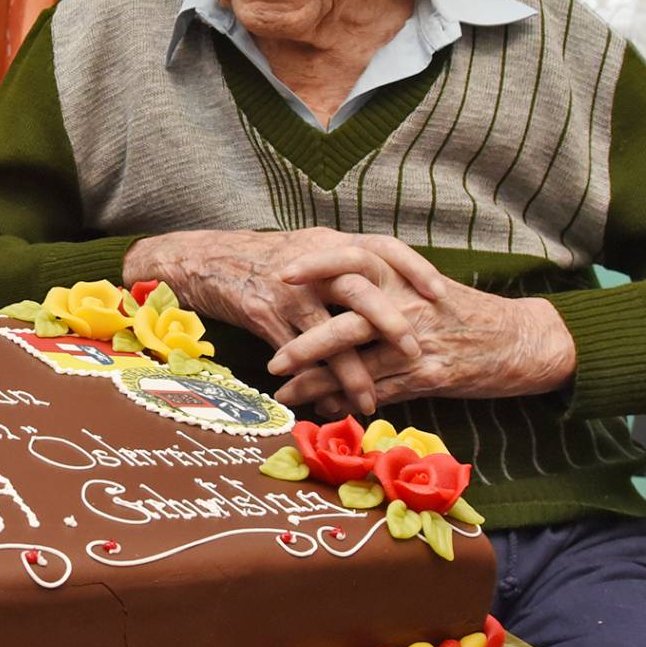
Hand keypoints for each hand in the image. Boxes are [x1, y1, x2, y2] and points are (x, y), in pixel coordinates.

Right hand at [123, 228, 448, 413]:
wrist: (204, 260)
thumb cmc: (262, 259)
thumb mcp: (308, 249)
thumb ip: (344, 265)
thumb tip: (386, 291)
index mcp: (331, 243)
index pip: (383, 248)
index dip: (414, 269)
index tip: (441, 294)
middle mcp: (314, 262)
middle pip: (362, 288)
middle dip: (392, 322)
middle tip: (417, 352)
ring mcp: (289, 290)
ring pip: (330, 331)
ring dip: (353, 370)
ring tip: (371, 399)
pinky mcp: (265, 314)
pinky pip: (296, 354)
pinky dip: (313, 381)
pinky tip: (325, 403)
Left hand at [269, 254, 576, 415]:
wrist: (523, 339)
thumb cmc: (466, 312)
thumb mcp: (424, 286)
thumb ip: (380, 288)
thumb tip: (327, 298)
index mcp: (404, 277)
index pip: (354, 259)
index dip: (317, 264)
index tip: (282, 274)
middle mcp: (409, 306)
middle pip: (347, 321)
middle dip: (305, 342)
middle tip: (272, 359)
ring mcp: (419, 344)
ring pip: (358, 364)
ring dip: (317, 382)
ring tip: (285, 393)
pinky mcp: (430, 376)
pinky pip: (380, 391)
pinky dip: (349, 400)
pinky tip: (323, 408)